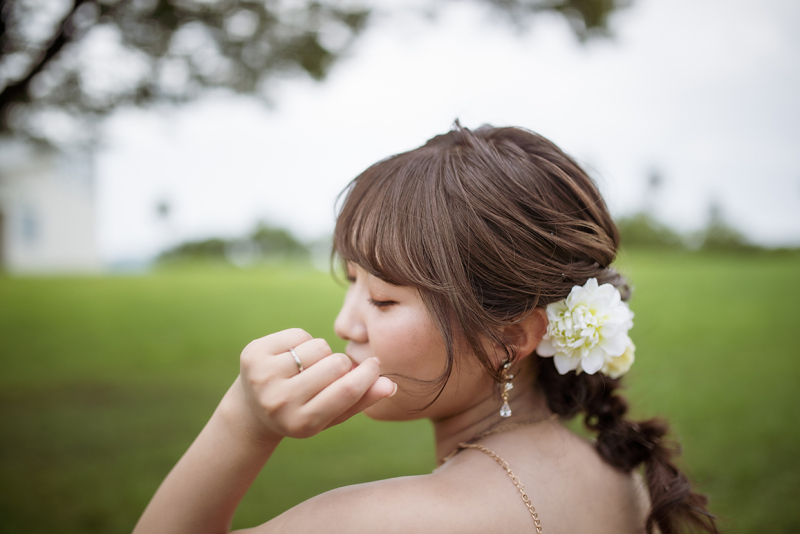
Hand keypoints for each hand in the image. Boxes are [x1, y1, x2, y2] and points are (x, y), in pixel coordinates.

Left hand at [229, 328, 396, 442]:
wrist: (252, 411)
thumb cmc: (303, 412)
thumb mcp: (332, 415)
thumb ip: (362, 401)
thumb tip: (389, 385)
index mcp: (303, 423)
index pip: (348, 389)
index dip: (368, 373)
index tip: (374, 365)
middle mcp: (280, 402)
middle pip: (337, 363)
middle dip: (341, 364)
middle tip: (331, 374)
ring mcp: (263, 377)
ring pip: (319, 346)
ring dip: (321, 353)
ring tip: (308, 368)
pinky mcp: (253, 354)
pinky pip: (299, 334)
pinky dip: (303, 342)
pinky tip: (292, 357)